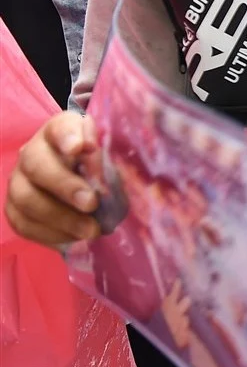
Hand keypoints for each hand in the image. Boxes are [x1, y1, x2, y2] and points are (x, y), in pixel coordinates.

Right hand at [6, 113, 103, 245]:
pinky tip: (74, 239)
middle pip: (37, 166)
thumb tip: (98, 164)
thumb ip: (108, 156)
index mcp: (60, 132)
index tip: (80, 147)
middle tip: (92, 204)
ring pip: (26, 198)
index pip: (60, 127)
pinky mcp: (16, 209)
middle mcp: (33, 153)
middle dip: (65, 187)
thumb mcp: (110, 156)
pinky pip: (23, 224)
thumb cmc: (100, 168)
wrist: (80, 183)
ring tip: (91, 230)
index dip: (68, 136)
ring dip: (60, 218)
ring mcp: (19, 181)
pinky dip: (50, 234)